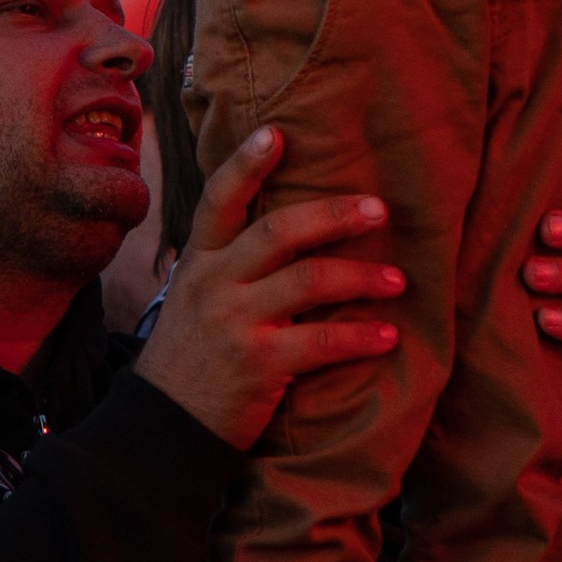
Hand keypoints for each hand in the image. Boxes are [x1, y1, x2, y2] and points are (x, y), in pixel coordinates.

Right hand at [135, 129, 404, 448]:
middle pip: (279, 232)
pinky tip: (389, 335)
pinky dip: (360, 337)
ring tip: (398, 279)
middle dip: (334, 215)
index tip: (276, 134)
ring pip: (309, 282)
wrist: (163, 427)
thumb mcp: (194, 298)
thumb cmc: (193, 354)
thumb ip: (229, 262)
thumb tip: (285, 225)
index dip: (246, 165)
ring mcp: (234, 323)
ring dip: (362, 277)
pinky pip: (321, 343)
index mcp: (198, 261)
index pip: (218, 200)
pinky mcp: (257, 365)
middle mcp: (213, 284)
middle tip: (379, 209)